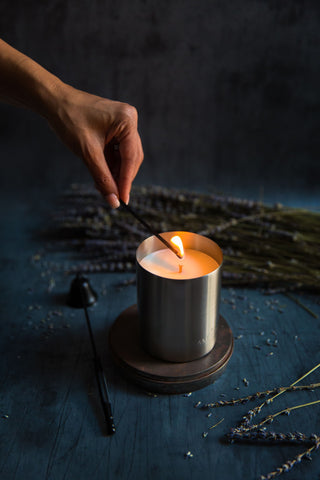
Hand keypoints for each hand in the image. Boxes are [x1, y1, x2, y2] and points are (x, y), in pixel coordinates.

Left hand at [47, 84, 143, 206]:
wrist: (53, 101)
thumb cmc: (69, 120)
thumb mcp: (87, 152)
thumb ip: (103, 178)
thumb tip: (114, 201)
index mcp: (127, 121)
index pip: (131, 158)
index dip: (126, 181)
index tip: (123, 200)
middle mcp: (129, 120)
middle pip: (131, 158)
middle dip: (121, 178)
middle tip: (113, 197)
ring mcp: (123, 123)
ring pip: (125, 156)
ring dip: (115, 173)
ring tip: (103, 187)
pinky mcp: (115, 127)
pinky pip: (117, 151)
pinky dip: (110, 164)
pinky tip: (102, 174)